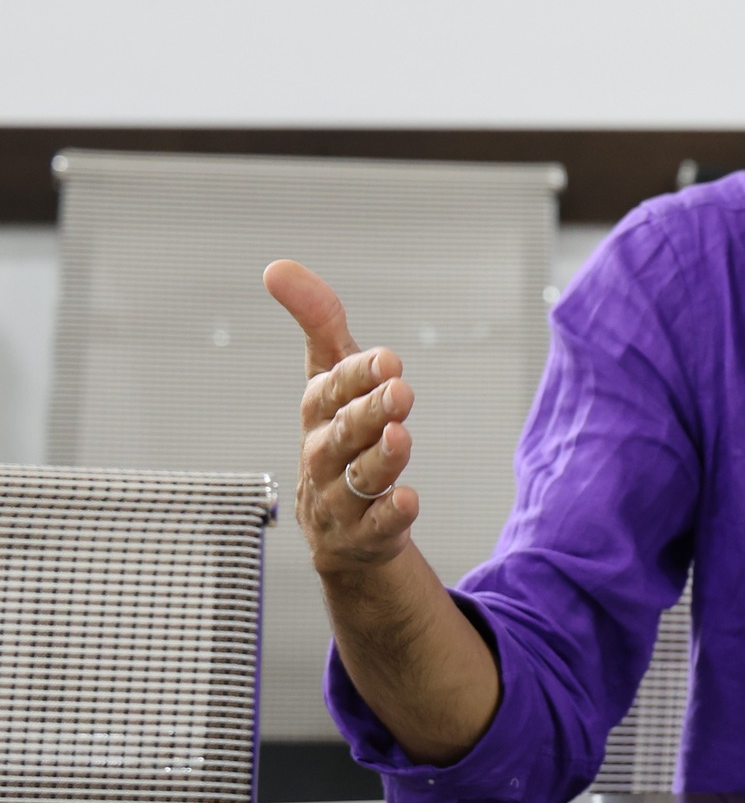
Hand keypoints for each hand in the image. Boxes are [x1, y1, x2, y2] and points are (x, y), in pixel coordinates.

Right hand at [264, 260, 419, 578]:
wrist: (340, 527)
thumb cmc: (340, 435)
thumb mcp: (333, 377)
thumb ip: (319, 322)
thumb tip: (277, 267)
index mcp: (318, 412)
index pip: (332, 387)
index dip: (357, 374)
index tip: (387, 359)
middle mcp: (323, 454)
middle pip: (344, 432)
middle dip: (371, 411)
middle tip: (401, 392)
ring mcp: (340, 497)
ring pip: (358, 476)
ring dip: (381, 457)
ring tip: (402, 436)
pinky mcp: (364, 535)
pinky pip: (376, 525)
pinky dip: (391, 513)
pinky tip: (408, 500)